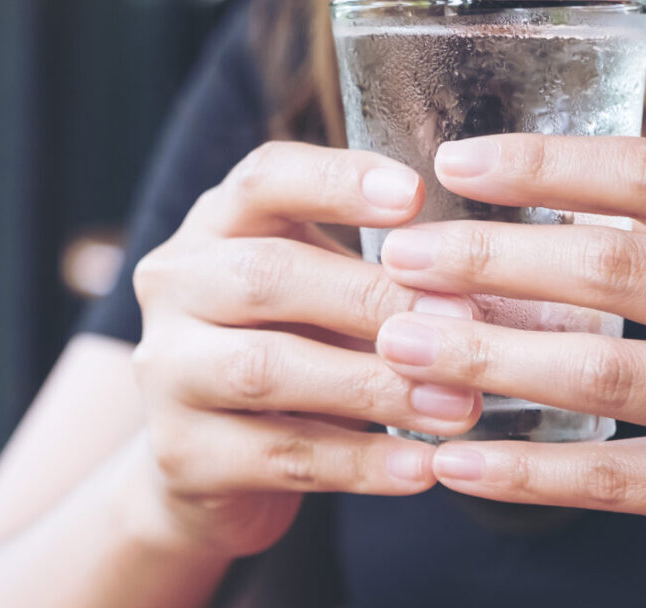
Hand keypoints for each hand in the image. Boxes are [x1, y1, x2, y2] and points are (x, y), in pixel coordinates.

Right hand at [131, 142, 480, 558]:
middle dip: (374, 297)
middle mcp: (176, 282)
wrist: (212, 457)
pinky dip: (361, 463)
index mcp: (218, 221)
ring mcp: (165, 370)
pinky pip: (279, 456)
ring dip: (376, 386)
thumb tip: (480, 278)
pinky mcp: (180, 453)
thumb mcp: (323, 284)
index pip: (265, 178)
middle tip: (464, 320)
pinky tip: (422, 468)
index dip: (338, 180)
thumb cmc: (293, 340)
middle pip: (268, 274)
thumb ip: (376, 267)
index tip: (416, 195)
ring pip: (269, 370)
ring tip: (459, 404)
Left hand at [376, 134, 645, 591]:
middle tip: (406, 256)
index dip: (547, 162)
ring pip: (606, 373)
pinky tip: (458, 459)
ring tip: (405, 340)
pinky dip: (530, 473)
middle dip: (492, 257)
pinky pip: (622, 482)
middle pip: (614, 265)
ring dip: (490, 354)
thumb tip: (559, 183)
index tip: (459, 163)